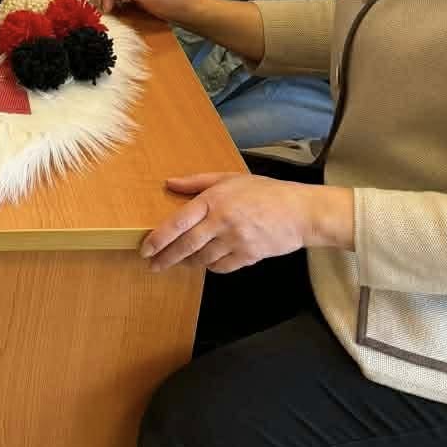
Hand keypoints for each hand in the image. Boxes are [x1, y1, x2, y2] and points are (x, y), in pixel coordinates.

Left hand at [140, 173, 355, 272]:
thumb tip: (169, 183)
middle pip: (186, 246)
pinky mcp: (248, 256)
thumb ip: (197, 182)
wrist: (300, 212)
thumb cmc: (265, 192)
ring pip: (202, 259)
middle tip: (152, 265)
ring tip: (177, 262)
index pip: (178, 222)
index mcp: (214, 200)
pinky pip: (221, 267)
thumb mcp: (229, 178)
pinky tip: (206, 262)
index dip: (159, 238)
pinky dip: (210, 266)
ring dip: (187, 262)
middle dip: (166, 258)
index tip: (146, 249)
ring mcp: (236, 241)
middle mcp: (222, 222)